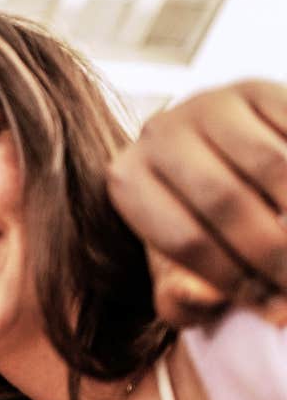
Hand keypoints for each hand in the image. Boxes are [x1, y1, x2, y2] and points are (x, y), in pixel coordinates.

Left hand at [108, 80, 286, 325]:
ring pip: (274, 168)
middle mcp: (159, 134)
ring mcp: (209, 104)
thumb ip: (178, 298)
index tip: (276, 312)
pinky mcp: (258, 88)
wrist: (218, 156)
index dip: (236, 282)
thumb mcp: (179, 268)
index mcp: (128, 180)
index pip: (187, 241)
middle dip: (276, 254)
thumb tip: (199, 296)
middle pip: (227, 203)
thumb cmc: (197, 224)